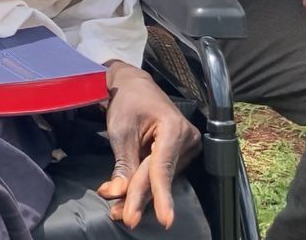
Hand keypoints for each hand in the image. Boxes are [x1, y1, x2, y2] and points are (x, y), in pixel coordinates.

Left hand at [97, 63, 200, 229]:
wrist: (132, 85)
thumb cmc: (126, 102)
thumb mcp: (120, 130)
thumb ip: (122, 163)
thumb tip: (117, 192)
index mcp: (174, 128)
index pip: (163, 167)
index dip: (160, 195)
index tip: (164, 219)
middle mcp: (187, 139)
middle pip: (160, 176)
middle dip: (140, 199)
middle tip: (123, 217)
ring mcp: (186, 147)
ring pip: (160, 179)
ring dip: (140, 195)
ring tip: (119, 211)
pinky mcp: (179, 154)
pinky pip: (161, 175)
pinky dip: (144, 186)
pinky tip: (128, 198)